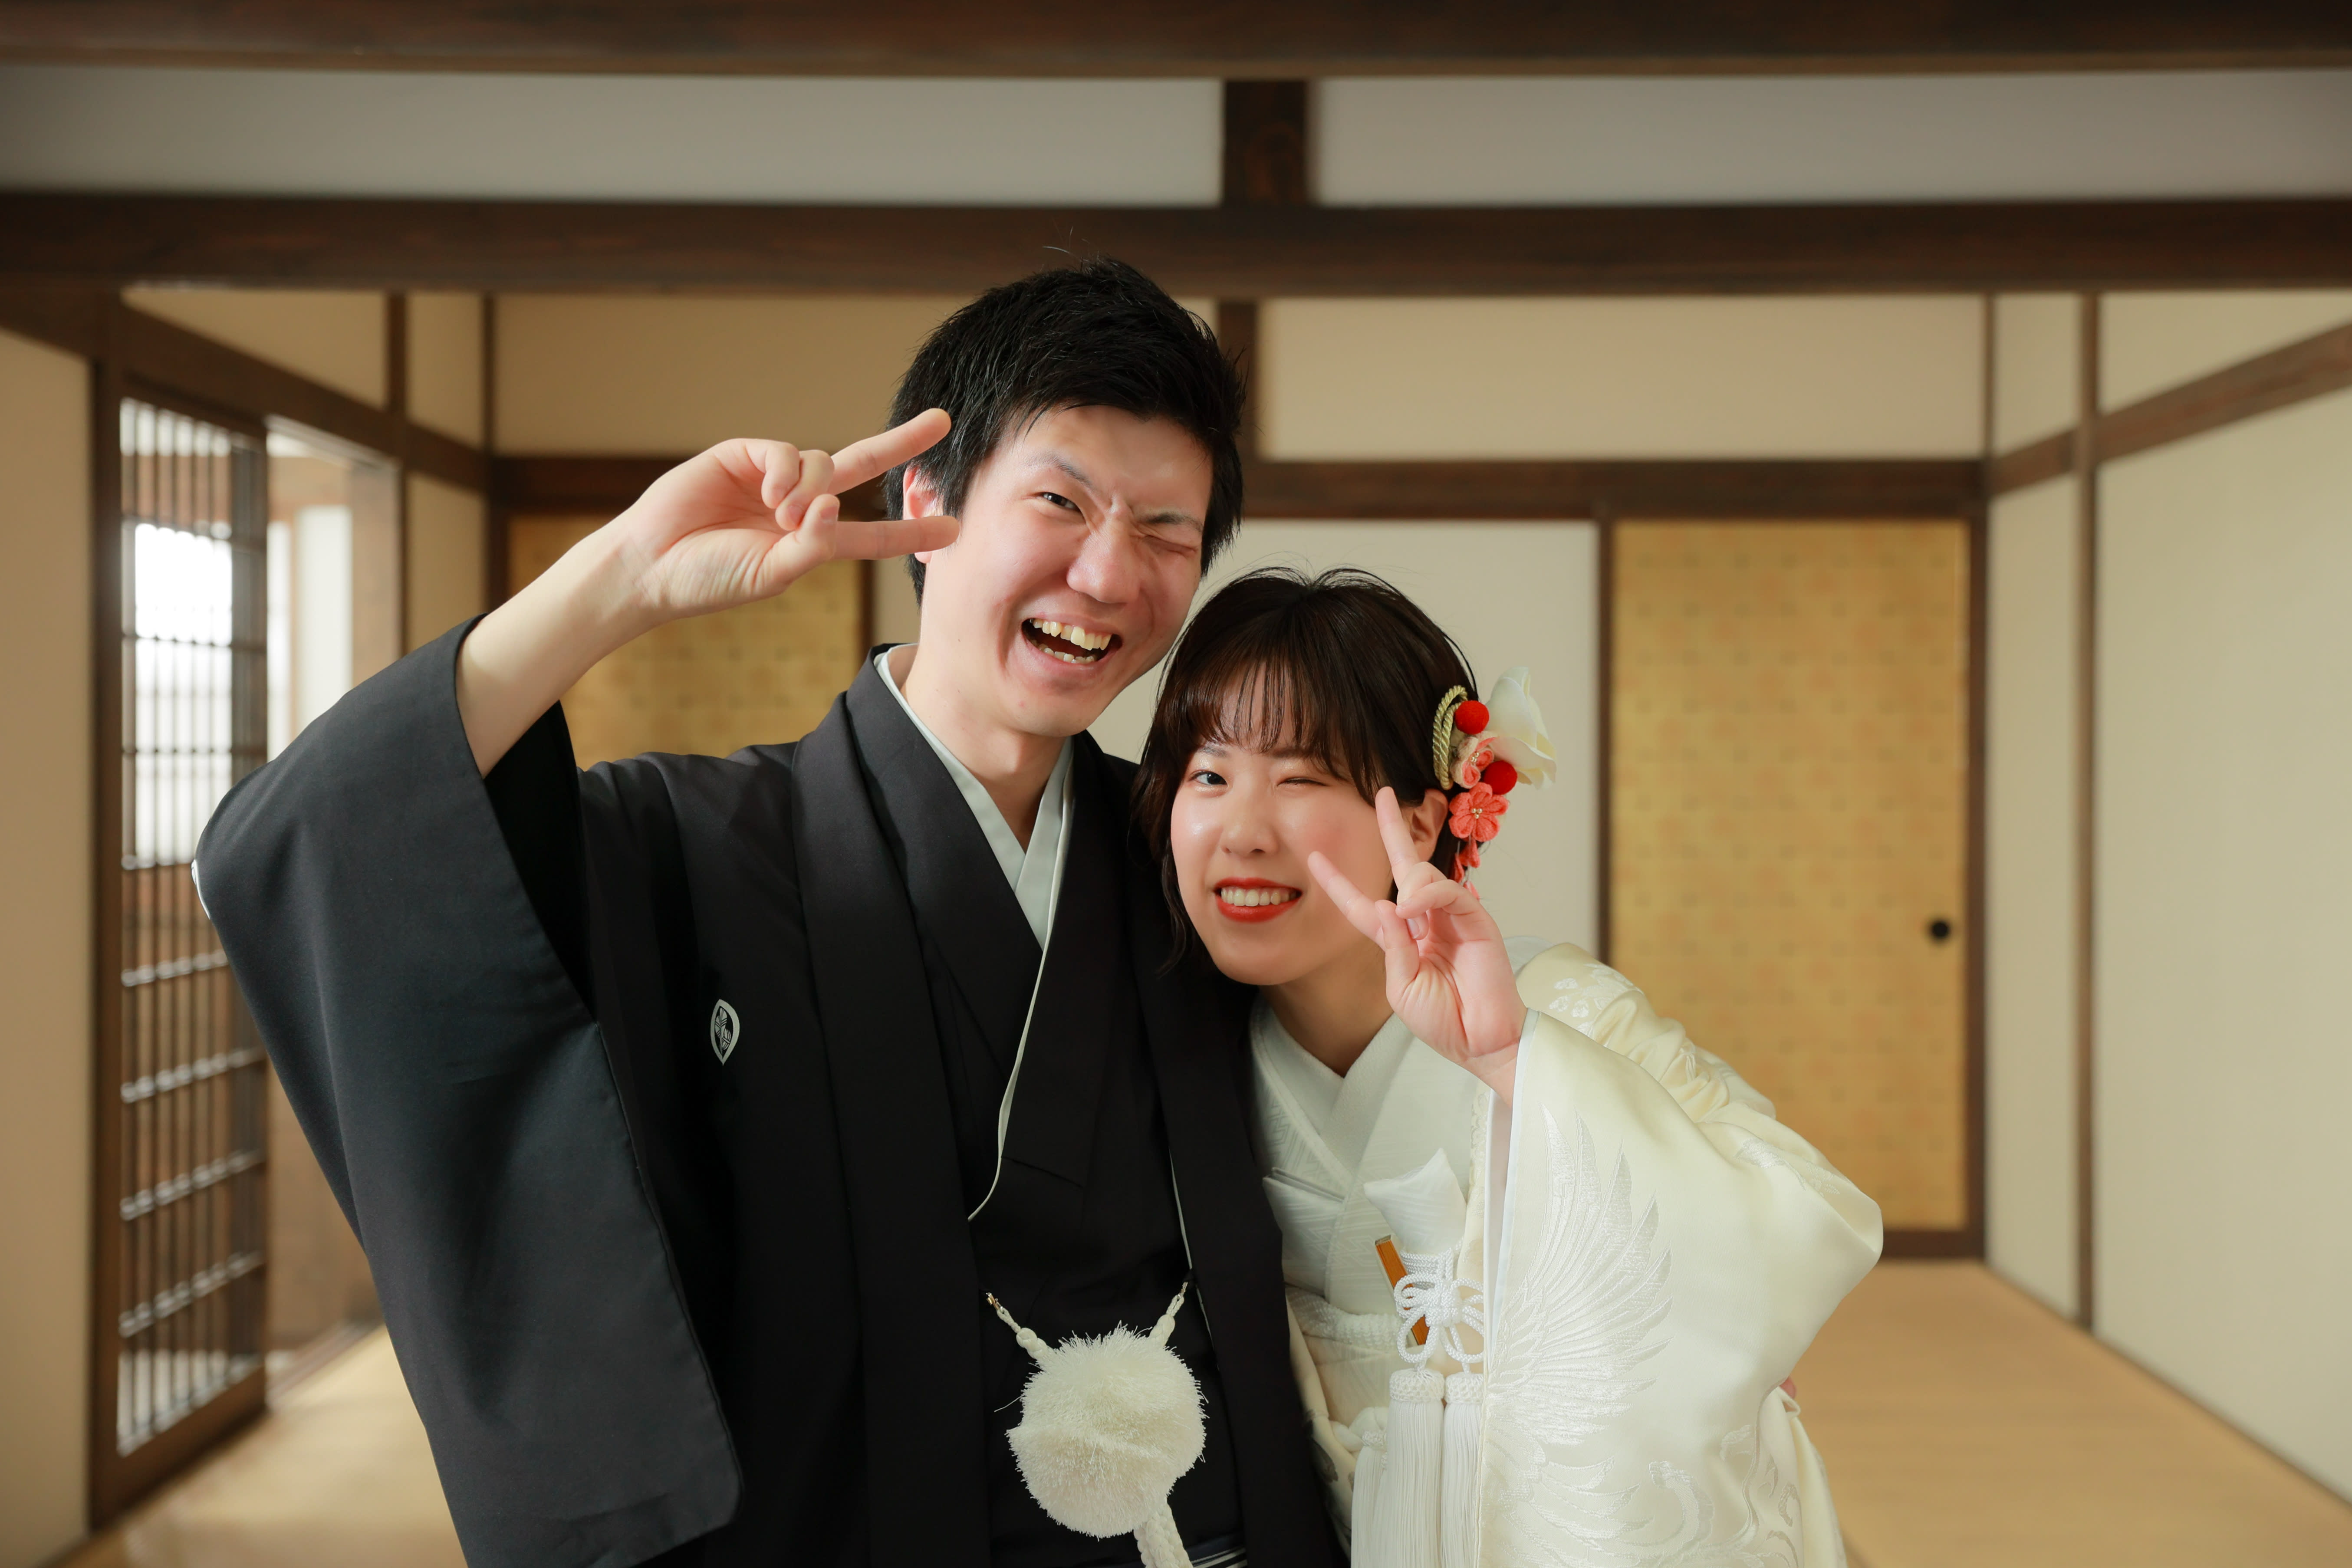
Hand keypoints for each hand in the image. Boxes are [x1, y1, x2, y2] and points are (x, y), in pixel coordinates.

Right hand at [455, 409, 957, 773]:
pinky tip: (768, 496)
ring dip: (811, 490)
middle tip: (943, 421)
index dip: (912, 530)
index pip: (873, 534)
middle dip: (901, 443)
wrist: (652, 564)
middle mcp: (800, 506)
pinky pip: (787, 452)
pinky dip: (787, 473)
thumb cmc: (709, 579)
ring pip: (822, 463)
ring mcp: (774, 478)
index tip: (956, 527)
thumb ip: (813, 546)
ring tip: (781, 516)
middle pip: (862, 467)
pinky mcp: (746, 455)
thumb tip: (836, 505)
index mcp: (813, 542)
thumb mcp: (773, 574)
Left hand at [1307, 789, 1525, 1099]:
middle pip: (1404, 866)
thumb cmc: (1442, 1021)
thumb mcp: (1401, 988)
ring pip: (1424, 877)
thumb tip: (1386, 904)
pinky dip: (1430, 894)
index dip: (1339, 883)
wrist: (1480, 1041)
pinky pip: (1450, 892)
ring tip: (1407, 912)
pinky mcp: (1476, 920)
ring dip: (1410, 885)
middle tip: (1382, 795)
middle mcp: (1424, 921)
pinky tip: (1416, 908)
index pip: (1364, 904)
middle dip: (1392, 829)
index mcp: (1400, 940)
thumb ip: (1392, 948)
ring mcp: (1451, 917)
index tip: (1314, 858)